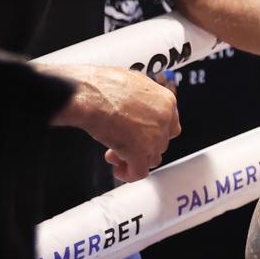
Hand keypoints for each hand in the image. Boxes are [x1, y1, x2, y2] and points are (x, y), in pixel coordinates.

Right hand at [48, 64, 181, 180]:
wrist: (88, 94)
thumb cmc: (101, 85)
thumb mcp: (133, 84)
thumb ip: (143, 100)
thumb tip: (137, 109)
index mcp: (166, 101)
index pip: (171, 126)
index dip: (155, 134)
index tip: (143, 136)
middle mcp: (164, 120)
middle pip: (161, 143)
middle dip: (140, 146)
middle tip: (122, 143)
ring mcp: (153, 137)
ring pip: (152, 159)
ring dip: (133, 159)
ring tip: (115, 154)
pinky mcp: (138, 152)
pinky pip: (139, 172)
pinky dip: (129, 174)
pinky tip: (119, 170)